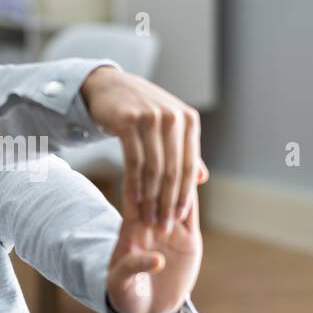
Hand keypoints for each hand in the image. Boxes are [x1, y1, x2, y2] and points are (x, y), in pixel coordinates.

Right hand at [80, 66, 206, 230]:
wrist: (110, 87)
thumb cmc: (142, 111)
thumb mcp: (168, 127)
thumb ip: (185, 152)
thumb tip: (202, 178)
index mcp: (188, 120)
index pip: (189, 165)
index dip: (184, 194)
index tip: (179, 218)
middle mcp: (173, 118)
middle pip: (173, 170)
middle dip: (168, 202)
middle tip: (162, 225)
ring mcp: (151, 117)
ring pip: (154, 168)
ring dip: (151, 198)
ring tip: (147, 218)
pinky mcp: (129, 121)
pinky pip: (134, 160)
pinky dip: (135, 183)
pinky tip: (133, 200)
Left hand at [106, 163, 204, 312]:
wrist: (145, 310)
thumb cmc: (124, 295)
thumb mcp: (120, 284)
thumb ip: (133, 268)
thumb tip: (156, 260)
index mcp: (130, 228)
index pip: (133, 193)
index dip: (137, 172)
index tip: (139, 150)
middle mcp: (151, 222)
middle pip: (156, 185)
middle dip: (161, 164)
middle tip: (165, 139)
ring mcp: (171, 228)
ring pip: (177, 192)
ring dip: (180, 174)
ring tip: (184, 149)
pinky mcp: (188, 239)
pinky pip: (191, 211)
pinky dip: (193, 193)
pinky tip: (197, 175)